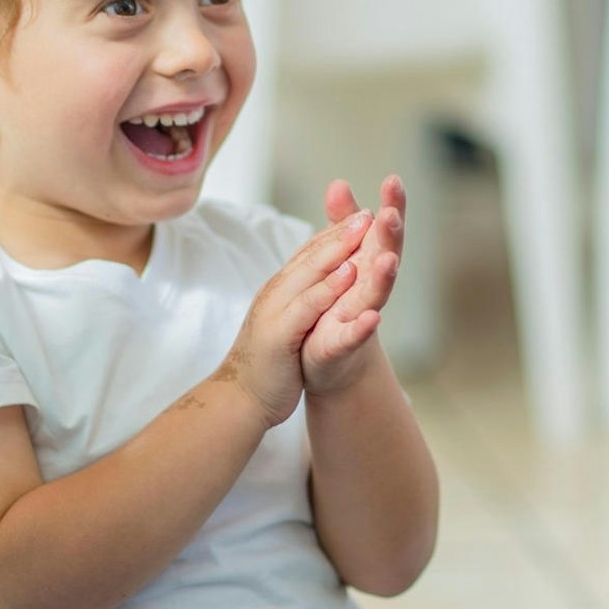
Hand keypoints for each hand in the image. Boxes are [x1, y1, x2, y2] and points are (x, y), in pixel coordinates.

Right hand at [221, 212, 370, 426]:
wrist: (239, 398)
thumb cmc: (267, 362)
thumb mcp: (284, 321)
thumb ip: (298, 296)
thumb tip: (317, 278)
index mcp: (281, 289)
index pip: (310, 253)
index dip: (336, 232)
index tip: (362, 214)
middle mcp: (277, 292)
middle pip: (313, 254)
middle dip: (341, 231)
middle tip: (369, 210)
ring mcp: (276, 310)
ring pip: (311, 272)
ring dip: (339, 249)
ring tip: (366, 229)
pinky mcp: (280, 334)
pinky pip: (309, 307)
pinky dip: (330, 289)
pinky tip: (352, 274)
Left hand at [302, 177, 404, 395]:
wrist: (331, 359)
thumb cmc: (339, 303)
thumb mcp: (339, 257)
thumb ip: (341, 223)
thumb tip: (339, 182)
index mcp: (367, 262)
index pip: (382, 230)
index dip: (390, 206)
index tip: (393, 180)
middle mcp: (370, 286)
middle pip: (385, 255)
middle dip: (389, 236)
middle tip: (391, 214)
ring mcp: (359, 314)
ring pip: (375, 293)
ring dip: (383, 277)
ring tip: (388, 261)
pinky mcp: (343, 343)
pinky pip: (354, 334)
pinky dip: (363, 326)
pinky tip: (371, 317)